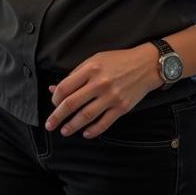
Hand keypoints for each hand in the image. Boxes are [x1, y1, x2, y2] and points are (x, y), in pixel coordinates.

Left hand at [44, 44, 160, 137]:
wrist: (146, 65)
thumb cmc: (117, 61)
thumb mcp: (94, 60)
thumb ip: (75, 74)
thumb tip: (54, 88)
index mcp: (90, 69)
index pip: (65, 87)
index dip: (55, 98)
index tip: (53, 103)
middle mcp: (100, 83)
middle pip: (72, 103)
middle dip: (57, 116)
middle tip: (49, 124)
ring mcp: (111, 96)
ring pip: (86, 116)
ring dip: (72, 126)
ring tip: (64, 131)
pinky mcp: (122, 107)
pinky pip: (104, 122)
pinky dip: (93, 130)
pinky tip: (85, 134)